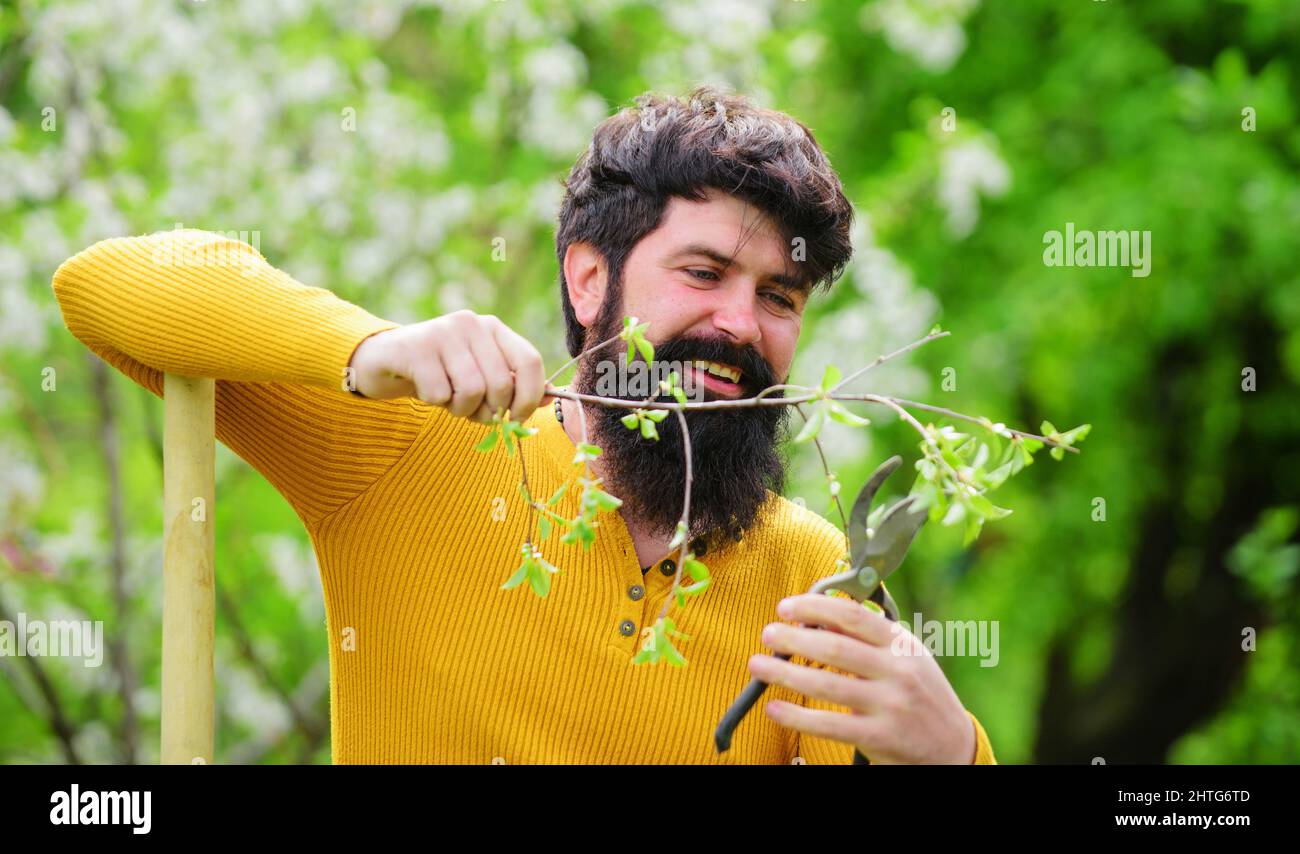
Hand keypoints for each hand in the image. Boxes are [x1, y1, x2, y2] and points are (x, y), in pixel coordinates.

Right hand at [349, 310, 550, 423]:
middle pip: (501, 383)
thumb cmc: (440, 373)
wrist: (385, 360)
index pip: (530, 361)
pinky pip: (439, 393)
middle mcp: (471, 323)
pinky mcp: (414, 347)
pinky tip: (424, 389)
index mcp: (493, 328)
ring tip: (447, 400)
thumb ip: (513, 385)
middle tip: (470, 411)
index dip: (530, 397)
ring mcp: (442, 332)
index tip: (517, 418)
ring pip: (472, 391)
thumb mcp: (479, 375)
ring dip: (460, 409)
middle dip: (489, 411)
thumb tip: (553, 398)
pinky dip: (434, 402)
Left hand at [747, 594, 976, 763]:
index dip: (815, 607)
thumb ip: (866, 638)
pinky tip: (774, 708)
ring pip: (827, 685)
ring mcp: (890, 705)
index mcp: (901, 644)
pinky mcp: (880, 736)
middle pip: (836, 648)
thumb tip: (817, 618)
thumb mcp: (903, 657)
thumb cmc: (919, 693)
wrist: (953, 745)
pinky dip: (797, 716)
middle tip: (767, 634)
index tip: (786, 606)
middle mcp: (898, 671)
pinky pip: (830, 724)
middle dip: (794, 639)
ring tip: (758, 665)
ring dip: (785, 674)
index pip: (853, 615)